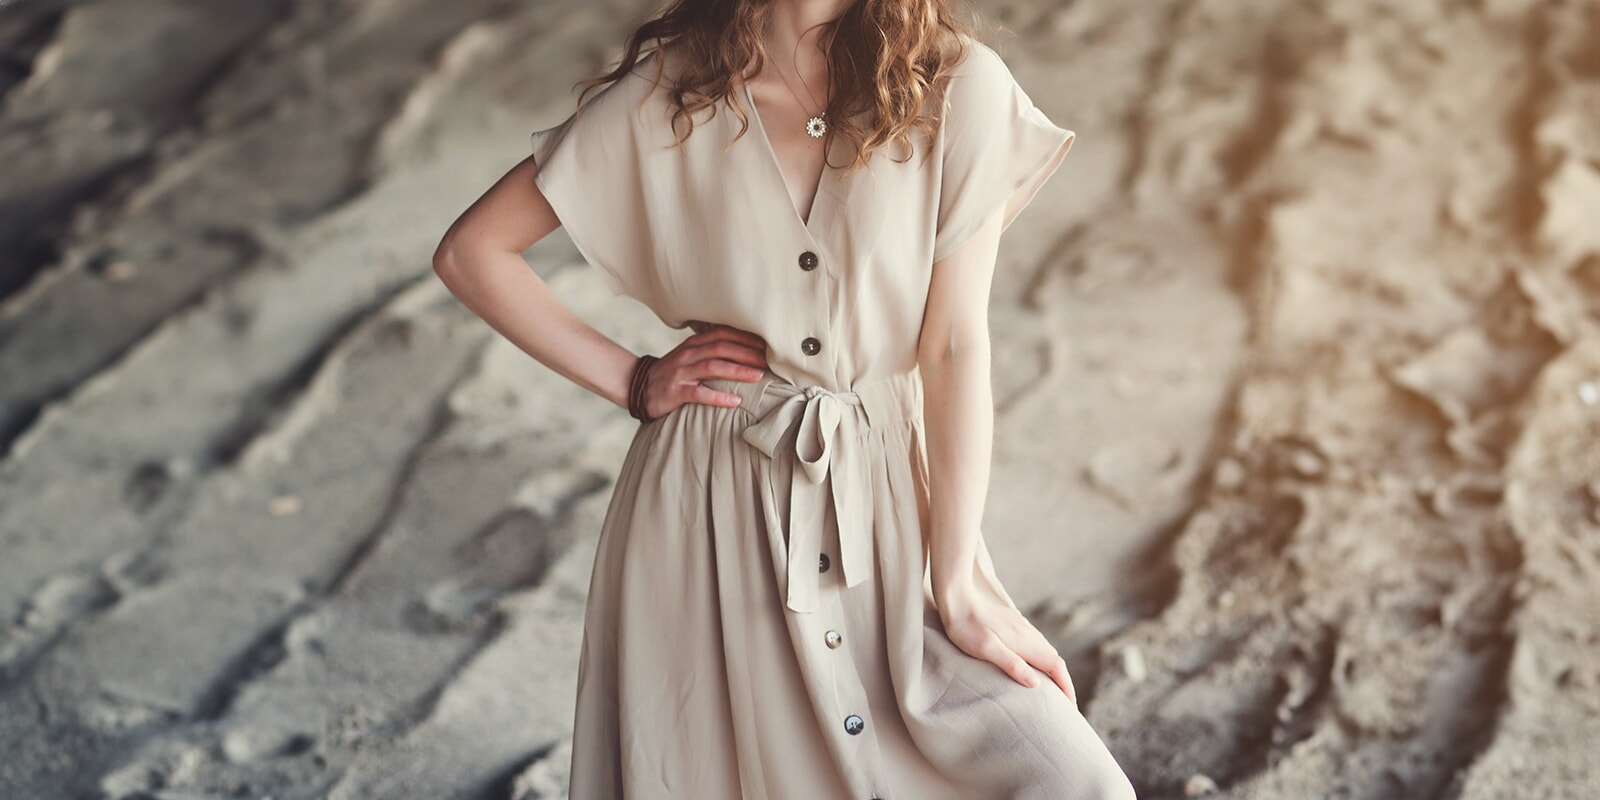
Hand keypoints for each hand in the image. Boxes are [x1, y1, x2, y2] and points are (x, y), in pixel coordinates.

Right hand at [640, 323, 768, 419]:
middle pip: (721, 348)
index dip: (746, 336)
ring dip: (738, 371)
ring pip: (712, 367)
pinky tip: (735, 401)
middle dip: (747, 353)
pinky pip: (699, 393)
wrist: (639, 387)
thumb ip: (713, 350)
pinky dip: (718, 397)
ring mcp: (681, 373)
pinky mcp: (675, 392)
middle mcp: (688, 354)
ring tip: (758, 377)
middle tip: (770, 360)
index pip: (723, 333)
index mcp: (694, 343)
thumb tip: (748, 349)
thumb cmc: (674, 372)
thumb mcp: (690, 355)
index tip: (768, 343)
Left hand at [937, 576, 1075, 702]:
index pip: (1056, 666)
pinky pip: (1035, 646)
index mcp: (1026, 642)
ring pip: (1046, 652)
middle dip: (1063, 682)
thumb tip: (1036, 684)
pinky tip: (1031, 665)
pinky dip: (1041, 660)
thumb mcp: (987, 649)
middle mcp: (1029, 634)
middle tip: (1065, 705)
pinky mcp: (1013, 625)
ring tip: (1052, 690)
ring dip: (1053, 671)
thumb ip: (1012, 664)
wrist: (957, 596)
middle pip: (1054, 661)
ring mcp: (1022, 628)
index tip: (1071, 707)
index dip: (1066, 687)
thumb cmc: (966, 625)